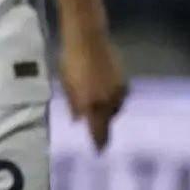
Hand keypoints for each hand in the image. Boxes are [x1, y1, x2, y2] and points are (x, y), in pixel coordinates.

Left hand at [61, 30, 128, 150]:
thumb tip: (78, 120)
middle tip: (97, 132)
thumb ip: (73, 103)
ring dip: (108, 113)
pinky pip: (120, 96)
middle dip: (102, 127)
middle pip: (107, 120)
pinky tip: (106, 96)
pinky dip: (114, 100)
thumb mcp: (66, 83)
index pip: (97, 129)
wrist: (88, 38)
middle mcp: (108, 99)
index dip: (99, 142)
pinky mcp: (123, 79)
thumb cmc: (70, 59)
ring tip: (99, 113)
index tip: (99, 151)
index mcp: (91, 102)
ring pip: (115, 109)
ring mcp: (117, 89)